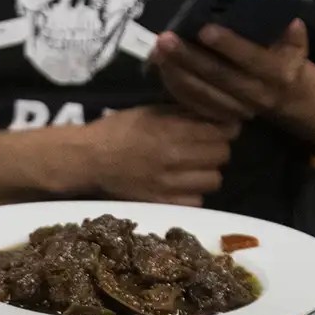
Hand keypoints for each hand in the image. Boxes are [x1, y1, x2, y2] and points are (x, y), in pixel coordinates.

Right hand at [83, 105, 239, 205]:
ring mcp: (170, 183)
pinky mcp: (162, 203)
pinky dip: (193, 193)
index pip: (224, 130)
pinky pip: (196, 201)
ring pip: (214, 180)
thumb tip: (217, 112)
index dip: (226, 127)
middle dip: (217, 149)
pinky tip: (182, 185)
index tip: (219, 128)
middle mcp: (176, 157)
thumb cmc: (119, 130)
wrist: (88, 159)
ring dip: (207, 173)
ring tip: (194, 168)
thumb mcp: (152, 111)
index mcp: (173, 129)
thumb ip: (184, 113)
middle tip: (204, 148)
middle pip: (223, 155)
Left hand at [151, 19, 309, 123]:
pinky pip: (192, 103)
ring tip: (157, 52)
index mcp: (276, 74)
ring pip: (200, 92)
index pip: (251, 58)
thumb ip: (293, 36)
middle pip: (218, 76)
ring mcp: (234, 109)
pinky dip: (174, 86)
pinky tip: (160, 68)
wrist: (284, 99)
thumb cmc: (285, 62)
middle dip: (189, 57)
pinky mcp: (218, 116)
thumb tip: (292, 23)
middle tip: (166, 39)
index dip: (229, 45)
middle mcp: (255, 95)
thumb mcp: (297, 48)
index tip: (204, 29)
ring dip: (176, 72)